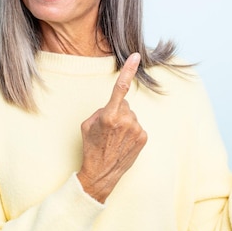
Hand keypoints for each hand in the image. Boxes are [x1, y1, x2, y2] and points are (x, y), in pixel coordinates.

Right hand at [77, 53, 147, 202]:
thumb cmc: (91, 148)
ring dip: (124, 123)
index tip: (135, 56)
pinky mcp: (144, 137)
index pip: (120, 87)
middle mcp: (125, 120)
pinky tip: (123, 142)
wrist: (102, 174)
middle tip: (108, 129)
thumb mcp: (87, 124)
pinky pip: (137, 126)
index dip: (128, 70)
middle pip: (124, 104)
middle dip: (117, 111)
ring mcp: (137, 129)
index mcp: (109, 115)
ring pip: (131, 115)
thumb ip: (101, 110)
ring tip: (115, 138)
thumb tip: (113, 107)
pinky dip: (131, 131)